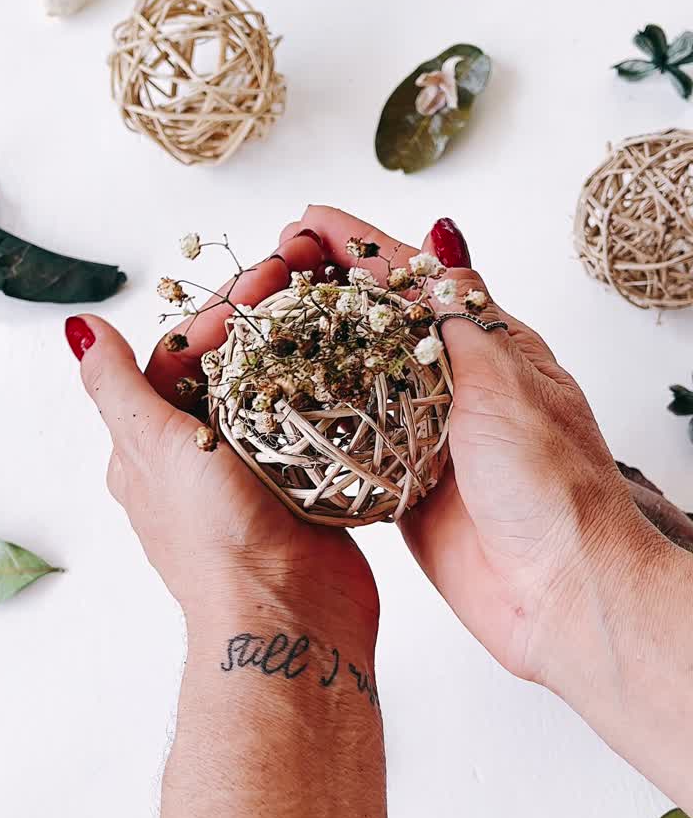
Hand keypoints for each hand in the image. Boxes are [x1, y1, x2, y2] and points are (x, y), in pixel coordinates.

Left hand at [65, 230, 378, 637]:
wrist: (291, 618)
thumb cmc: (215, 539)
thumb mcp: (153, 448)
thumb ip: (118, 386)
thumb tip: (79, 332)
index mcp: (152, 446)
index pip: (181, 353)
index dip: (220, 311)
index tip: (265, 276)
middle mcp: (200, 458)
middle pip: (229, 366)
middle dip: (263, 318)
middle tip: (304, 279)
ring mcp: (254, 474)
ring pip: (274, 390)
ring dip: (298, 348)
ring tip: (333, 308)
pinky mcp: (302, 489)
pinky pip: (312, 425)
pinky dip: (327, 391)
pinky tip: (350, 363)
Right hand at [278, 206, 668, 692]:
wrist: (563, 593)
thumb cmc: (555, 486)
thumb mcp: (508, 385)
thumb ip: (461, 320)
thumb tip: (438, 246)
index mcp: (489, 347)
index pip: (412, 278)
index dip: (356, 244)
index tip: (303, 224)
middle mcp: (453, 384)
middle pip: (373, 320)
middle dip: (319, 290)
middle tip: (264, 276)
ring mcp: (423, 435)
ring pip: (354, 376)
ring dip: (308, 348)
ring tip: (254, 325)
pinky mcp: (402, 485)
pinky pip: (349, 440)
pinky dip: (314, 418)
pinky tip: (274, 400)